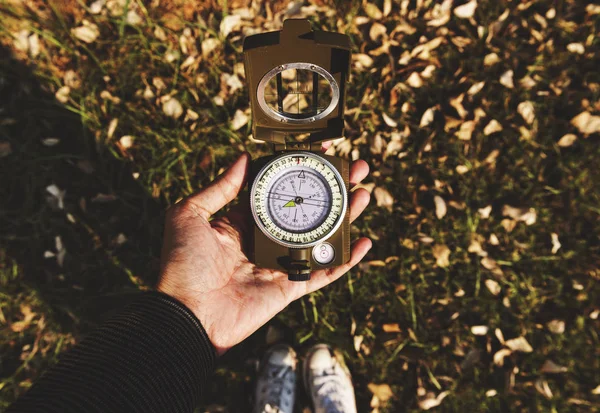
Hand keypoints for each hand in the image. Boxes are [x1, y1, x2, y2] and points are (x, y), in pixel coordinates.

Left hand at [157, 151, 371, 354]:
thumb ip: (220, 188)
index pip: (280, 189)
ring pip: (321, 237)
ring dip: (345, 217)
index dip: (301, 171)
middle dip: (333, 189)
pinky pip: (323, 273)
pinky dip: (345, 261)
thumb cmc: (182, 263)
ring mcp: (281, 264)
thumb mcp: (190, 214)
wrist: (186, 312)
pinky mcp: (290, 288)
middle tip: (356, 170)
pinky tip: (365, 243)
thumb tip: (243, 157)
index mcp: (244, 220)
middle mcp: (266, 239)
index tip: (323, 151)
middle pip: (308, 209)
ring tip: (364, 194)